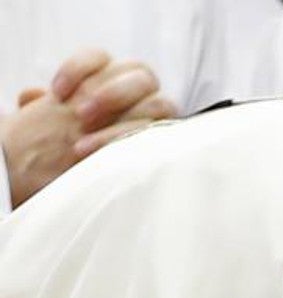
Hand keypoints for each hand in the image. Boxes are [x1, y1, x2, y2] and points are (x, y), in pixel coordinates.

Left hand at [0, 48, 174, 207]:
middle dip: (112, 94)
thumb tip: (30, 95)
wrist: (86, 170)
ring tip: (87, 147)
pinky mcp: (167, 140)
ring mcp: (158, 115)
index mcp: (111, 77)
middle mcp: (140, 92)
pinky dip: (135, 144)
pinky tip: (110, 158)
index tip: (58, 94)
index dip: (79, 70)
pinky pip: (163, 136)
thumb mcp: (55, 124)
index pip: (100, 58)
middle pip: (141, 75)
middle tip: (82, 116)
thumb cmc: (72, 144)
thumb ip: (43, 107)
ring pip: (159, 104)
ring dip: (124, 123)